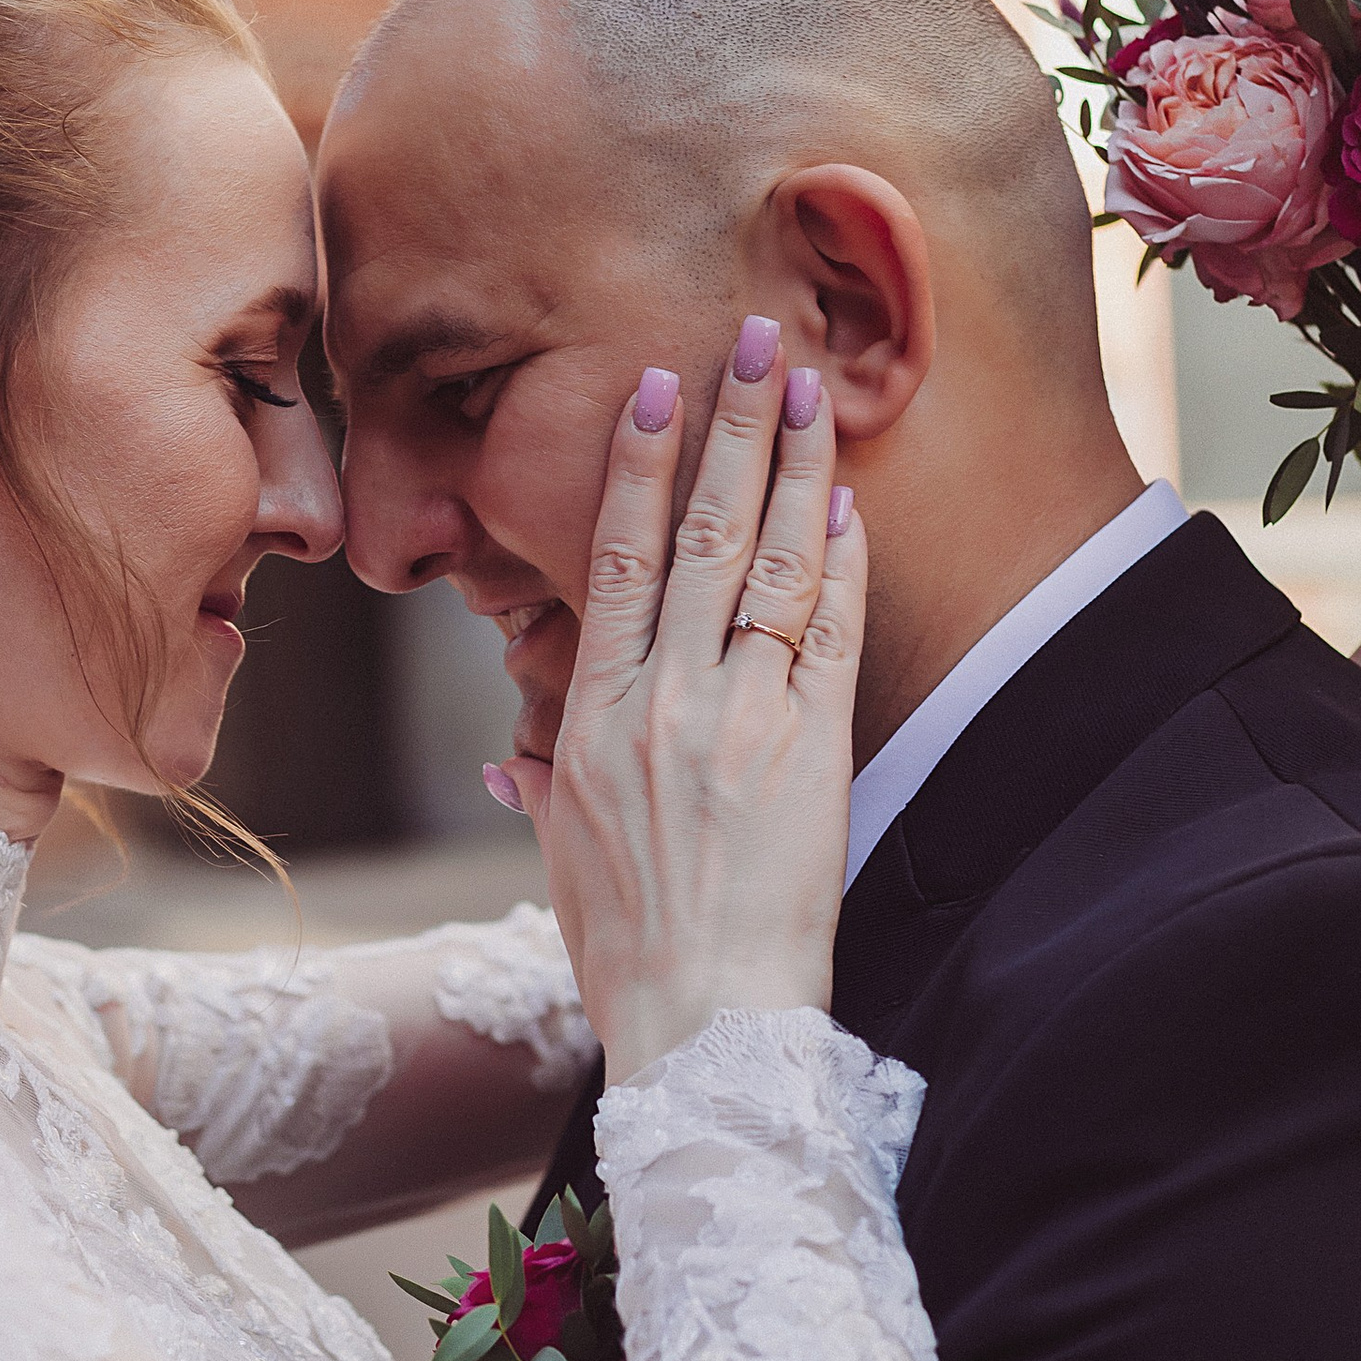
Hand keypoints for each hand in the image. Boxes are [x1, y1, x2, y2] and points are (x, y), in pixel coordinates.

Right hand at [507, 326, 862, 1081]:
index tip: (663, 389)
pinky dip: (838, 564)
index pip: (619, 560)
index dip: (643, 465)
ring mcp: (740, 720)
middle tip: (756, 340)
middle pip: (701, 535)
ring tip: (810, 390)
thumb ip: (545, 787)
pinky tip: (846, 504)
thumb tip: (514, 764)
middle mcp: (661, 702)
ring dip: (795, 468)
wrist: (703, 1021)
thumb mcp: (560, 857)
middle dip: (732, 428)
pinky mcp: (811, 751)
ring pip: (770, 563)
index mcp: (590, 720)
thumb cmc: (628, 951)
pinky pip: (828, 634)